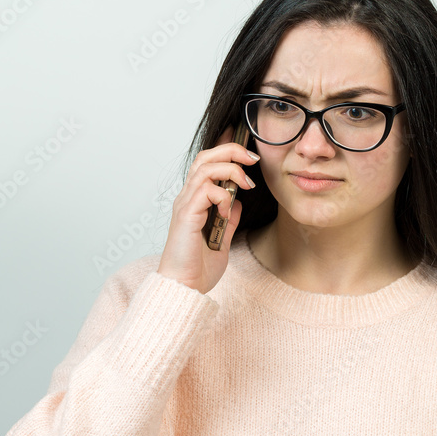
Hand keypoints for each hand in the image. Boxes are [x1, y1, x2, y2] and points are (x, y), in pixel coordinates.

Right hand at [157, 125, 258, 293]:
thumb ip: (228, 220)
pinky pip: (205, 190)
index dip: (225, 149)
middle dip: (231, 150)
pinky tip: (227, 211)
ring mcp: (185, 205)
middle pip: (205, 157)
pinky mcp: (186, 215)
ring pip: (205, 168)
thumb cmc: (197, 269)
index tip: (246, 147)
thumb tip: (237, 203)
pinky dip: (222, 195)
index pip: (207, 164)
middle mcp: (187, 198)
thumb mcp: (220, 240)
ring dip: (231, 170)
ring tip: (247, 183)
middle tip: (253, 158)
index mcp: (194, 202)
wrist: (183, 288)